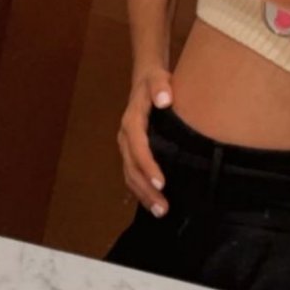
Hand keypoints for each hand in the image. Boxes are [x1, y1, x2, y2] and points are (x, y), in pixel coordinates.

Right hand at [117, 67, 172, 216]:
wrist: (145, 81)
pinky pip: (133, 173)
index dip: (148, 166)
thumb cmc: (154, 81)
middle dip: (145, 189)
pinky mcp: (132, 151)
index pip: (138, 147)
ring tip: (160, 211)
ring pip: (131, 174)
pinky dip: (141, 189)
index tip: (161, 182)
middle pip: (132, 167)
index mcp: (132, 121)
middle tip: (162, 208)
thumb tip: (164, 99)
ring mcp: (127, 146)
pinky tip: (154, 202)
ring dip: (143, 194)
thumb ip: (160, 86)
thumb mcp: (158, 78)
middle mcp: (126, 137)